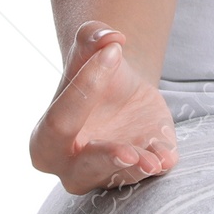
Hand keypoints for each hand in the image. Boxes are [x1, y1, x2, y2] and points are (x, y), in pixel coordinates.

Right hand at [29, 21, 179, 193]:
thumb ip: (92, 38)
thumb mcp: (89, 50)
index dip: (86, 87)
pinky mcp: (137, 170)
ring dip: (138, 169)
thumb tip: (111, 37)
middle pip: (85, 166)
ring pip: (121, 176)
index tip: (113, 51)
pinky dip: (159, 164)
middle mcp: (71, 167)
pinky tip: (168, 159)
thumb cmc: (92, 71)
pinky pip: (149, 175)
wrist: (119, 92)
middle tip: (127, 152)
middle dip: (106, 159)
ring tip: (155, 160)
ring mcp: (105, 174)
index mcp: (45, 140)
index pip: (61, 121)